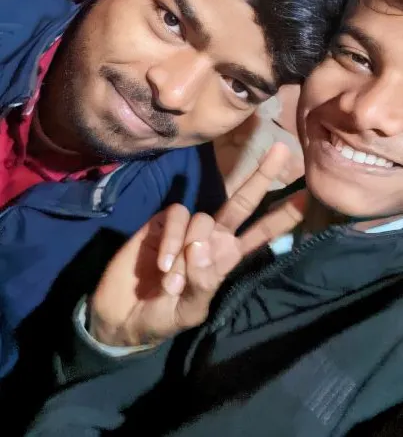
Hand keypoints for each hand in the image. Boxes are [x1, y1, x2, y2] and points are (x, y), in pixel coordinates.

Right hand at [90, 143, 305, 347]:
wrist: (120, 316)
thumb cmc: (162, 317)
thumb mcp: (190, 310)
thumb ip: (203, 282)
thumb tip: (207, 247)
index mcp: (226, 259)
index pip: (259, 234)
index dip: (282, 217)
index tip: (307, 197)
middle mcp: (211, 237)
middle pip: (241, 203)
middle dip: (262, 177)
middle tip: (281, 150)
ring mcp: (187, 228)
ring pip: (205, 218)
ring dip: (190, 250)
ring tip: (171, 281)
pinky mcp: (162, 223)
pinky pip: (177, 217)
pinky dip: (173, 241)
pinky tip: (162, 265)